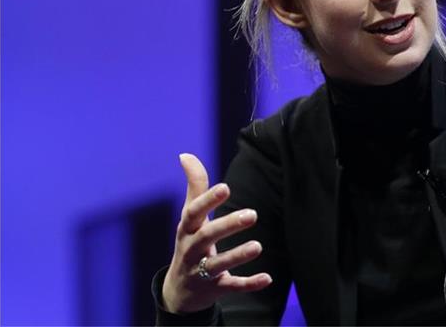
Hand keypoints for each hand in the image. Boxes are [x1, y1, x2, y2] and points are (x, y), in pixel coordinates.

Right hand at [161, 153, 271, 313]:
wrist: (178, 291)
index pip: (194, 213)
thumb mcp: (189, 217)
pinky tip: (267, 277)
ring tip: (258, 246)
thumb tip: (185, 154)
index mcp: (187, 229)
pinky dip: (249, 283)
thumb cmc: (190, 242)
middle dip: (228, 226)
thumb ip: (194, 186)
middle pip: (208, 237)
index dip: (208, 201)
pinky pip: (232, 287)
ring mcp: (202, 272)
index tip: (225, 187)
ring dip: (238, 256)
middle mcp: (192, 250)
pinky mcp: (215, 289)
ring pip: (219, 265)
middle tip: (252, 214)